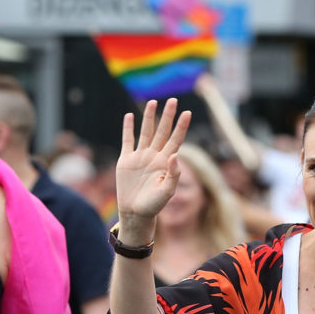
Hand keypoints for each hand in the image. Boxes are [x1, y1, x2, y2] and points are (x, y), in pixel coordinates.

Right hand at [115, 98, 191, 232]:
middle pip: (162, 131)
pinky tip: (129, 116)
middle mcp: (154, 156)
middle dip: (168, 116)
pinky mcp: (126, 161)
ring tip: (153, 102)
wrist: (135, 213)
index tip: (187, 112)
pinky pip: (127, 141)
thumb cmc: (154, 206)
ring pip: (146, 132)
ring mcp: (140, 157)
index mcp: (166, 162)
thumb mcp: (167, 192)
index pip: (176, 140)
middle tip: (173, 100)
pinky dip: (128, 128)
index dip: (181, 126)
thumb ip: (173, 175)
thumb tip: (175, 155)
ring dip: (149, 117)